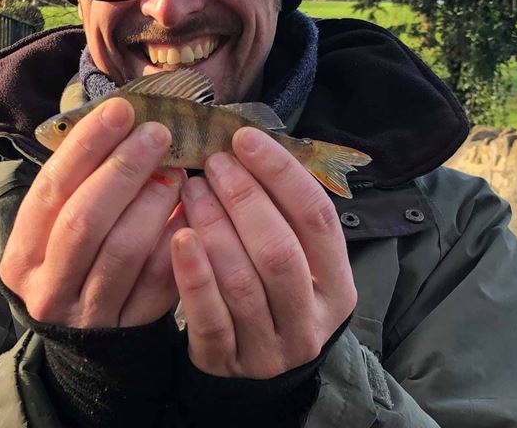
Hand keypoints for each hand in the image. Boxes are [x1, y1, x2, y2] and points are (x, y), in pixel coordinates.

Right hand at [0, 97, 186, 327]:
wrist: (87, 341)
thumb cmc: (74, 264)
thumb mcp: (57, 229)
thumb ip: (78, 185)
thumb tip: (120, 118)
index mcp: (22, 255)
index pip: (51, 190)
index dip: (85, 146)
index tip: (119, 110)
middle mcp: (48, 288)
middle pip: (86, 219)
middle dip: (124, 169)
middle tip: (158, 134)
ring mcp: (89, 312)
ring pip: (125, 248)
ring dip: (155, 201)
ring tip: (177, 170)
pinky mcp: (130, 327)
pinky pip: (159, 279)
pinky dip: (176, 238)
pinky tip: (190, 209)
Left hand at [171, 127, 355, 378]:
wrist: (252, 377)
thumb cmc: (271, 296)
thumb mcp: (296, 261)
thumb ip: (283, 215)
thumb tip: (249, 145)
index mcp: (338, 286)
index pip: (318, 219)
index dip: (282, 174)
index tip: (246, 139)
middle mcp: (311, 321)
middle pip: (280, 251)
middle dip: (244, 198)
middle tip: (213, 163)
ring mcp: (270, 348)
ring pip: (244, 282)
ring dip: (214, 227)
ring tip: (191, 189)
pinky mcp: (227, 363)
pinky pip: (210, 317)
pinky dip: (194, 275)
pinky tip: (178, 237)